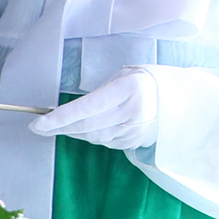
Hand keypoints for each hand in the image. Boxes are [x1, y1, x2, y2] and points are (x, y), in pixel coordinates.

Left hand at [30, 67, 157, 150]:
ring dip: (74, 131)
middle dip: (59, 128)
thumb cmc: (146, 81)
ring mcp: (134, 131)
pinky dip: (91, 135)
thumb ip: (101, 93)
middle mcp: (132, 112)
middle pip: (86, 127)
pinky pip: (104, 141)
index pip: (86, 108)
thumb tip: (73, 112)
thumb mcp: (124, 76)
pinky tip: (89, 127)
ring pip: (93, 137)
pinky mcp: (134, 142)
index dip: (59, 118)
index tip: (38, 123)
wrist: (180, 100)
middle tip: (39, 127)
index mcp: (128, 89)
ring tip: (63, 124)